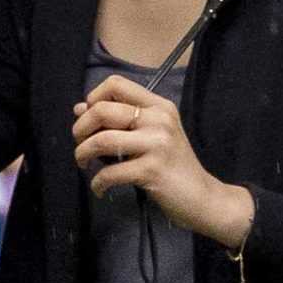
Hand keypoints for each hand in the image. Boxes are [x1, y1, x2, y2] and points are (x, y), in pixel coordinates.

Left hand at [71, 74, 253, 247]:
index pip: (116, 84)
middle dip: (80, 129)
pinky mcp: (152, 170)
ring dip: (82, 154)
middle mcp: (159, 119)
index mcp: (159, 106)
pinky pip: (110, 172)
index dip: (94, 98)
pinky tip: (100, 187)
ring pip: (102, 140)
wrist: (203, 198)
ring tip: (84, 164)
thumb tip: (80, 109)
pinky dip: (97, 182)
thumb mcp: (153, 135)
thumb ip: (120, 120)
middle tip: (80, 144)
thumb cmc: (174, 166)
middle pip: (102, 110)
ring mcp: (157, 144)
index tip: (90, 118)